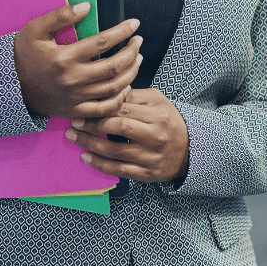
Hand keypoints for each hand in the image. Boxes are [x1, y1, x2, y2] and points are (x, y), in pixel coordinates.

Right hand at [13, 2, 142, 117]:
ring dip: (131, 72)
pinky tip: (126, 86)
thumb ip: (61, 16)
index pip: (103, 42)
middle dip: (132, 52)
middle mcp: (73, 79)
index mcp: (65, 57)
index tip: (134, 24)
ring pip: (114, 87)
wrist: (11, 85)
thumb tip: (87, 6)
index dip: (122, 31)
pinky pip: (105, 108)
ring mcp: (76, 97)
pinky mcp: (76, 110)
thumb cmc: (24, 54)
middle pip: (114, 66)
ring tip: (137, 59)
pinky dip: (120, 98)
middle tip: (138, 41)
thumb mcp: (35, 29)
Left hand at [66, 88, 189, 182]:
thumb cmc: (169, 120)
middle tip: (74, 121)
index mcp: (156, 115)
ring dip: (90, 144)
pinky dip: (100, 164)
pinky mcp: (148, 174)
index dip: (100, 108)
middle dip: (92, 124)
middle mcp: (154, 136)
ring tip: (73, 137)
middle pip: (118, 128)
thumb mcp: (157, 101)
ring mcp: (151, 157)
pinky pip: (120, 170)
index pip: (123, 109)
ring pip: (115, 151)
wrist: (193, 149)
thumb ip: (134, 95)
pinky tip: (86, 157)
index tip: (82, 106)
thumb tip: (108, 90)